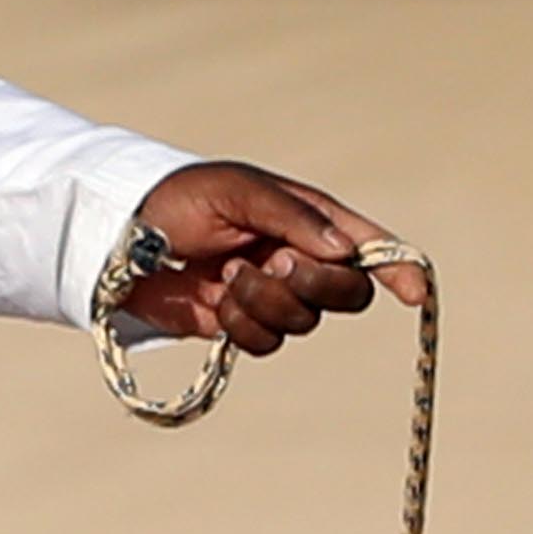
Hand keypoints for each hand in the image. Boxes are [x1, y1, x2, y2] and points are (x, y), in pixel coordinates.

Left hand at [108, 162, 424, 354]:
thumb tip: (346, 250)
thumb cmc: (176, 198)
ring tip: (226, 276)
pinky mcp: (241, 323)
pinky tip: (214, 303)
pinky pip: (265, 342)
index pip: (367, 246)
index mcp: (306, 217)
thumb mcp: (235, 191)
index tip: (415, 293)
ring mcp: (271, 294)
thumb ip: (293, 217)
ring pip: (304, 322)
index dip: (397, 268)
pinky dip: (242, 327)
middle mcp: (297, 257)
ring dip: (265, 304)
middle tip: (273, 264)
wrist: (117, 238)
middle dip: (315, 285)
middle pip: (347, 293)